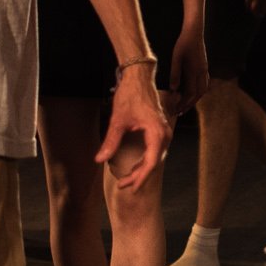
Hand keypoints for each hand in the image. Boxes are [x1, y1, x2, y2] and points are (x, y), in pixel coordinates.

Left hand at [97, 65, 171, 189]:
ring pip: (155, 157)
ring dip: (142, 168)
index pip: (151, 162)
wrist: (138, 77)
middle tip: (123, 185)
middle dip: (139, 176)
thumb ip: (111, 141)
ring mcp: (164, 131)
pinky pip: (155, 150)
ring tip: (126, 178)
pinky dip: (145, 159)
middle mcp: (165, 134)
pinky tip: (135, 165)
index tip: (130, 188)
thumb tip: (100, 159)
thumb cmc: (130, 95)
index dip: (140, 178)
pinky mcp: (160, 129)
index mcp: (157, 133)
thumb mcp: (118, 120)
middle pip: (154, 162)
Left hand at [168, 25, 208, 115]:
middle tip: (180, 112)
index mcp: (194, 72)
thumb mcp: (176, 58)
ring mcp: (205, 70)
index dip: (183, 103)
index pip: (190, 93)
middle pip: (198, 94)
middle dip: (189, 104)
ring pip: (203, 90)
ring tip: (186, 104)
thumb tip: (173, 89)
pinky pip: (204, 83)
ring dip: (195, 99)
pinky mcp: (205, 67)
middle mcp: (202, 73)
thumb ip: (175, 74)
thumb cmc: (183, 44)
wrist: (194, 33)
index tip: (176, 110)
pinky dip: (199, 91)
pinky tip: (193, 92)